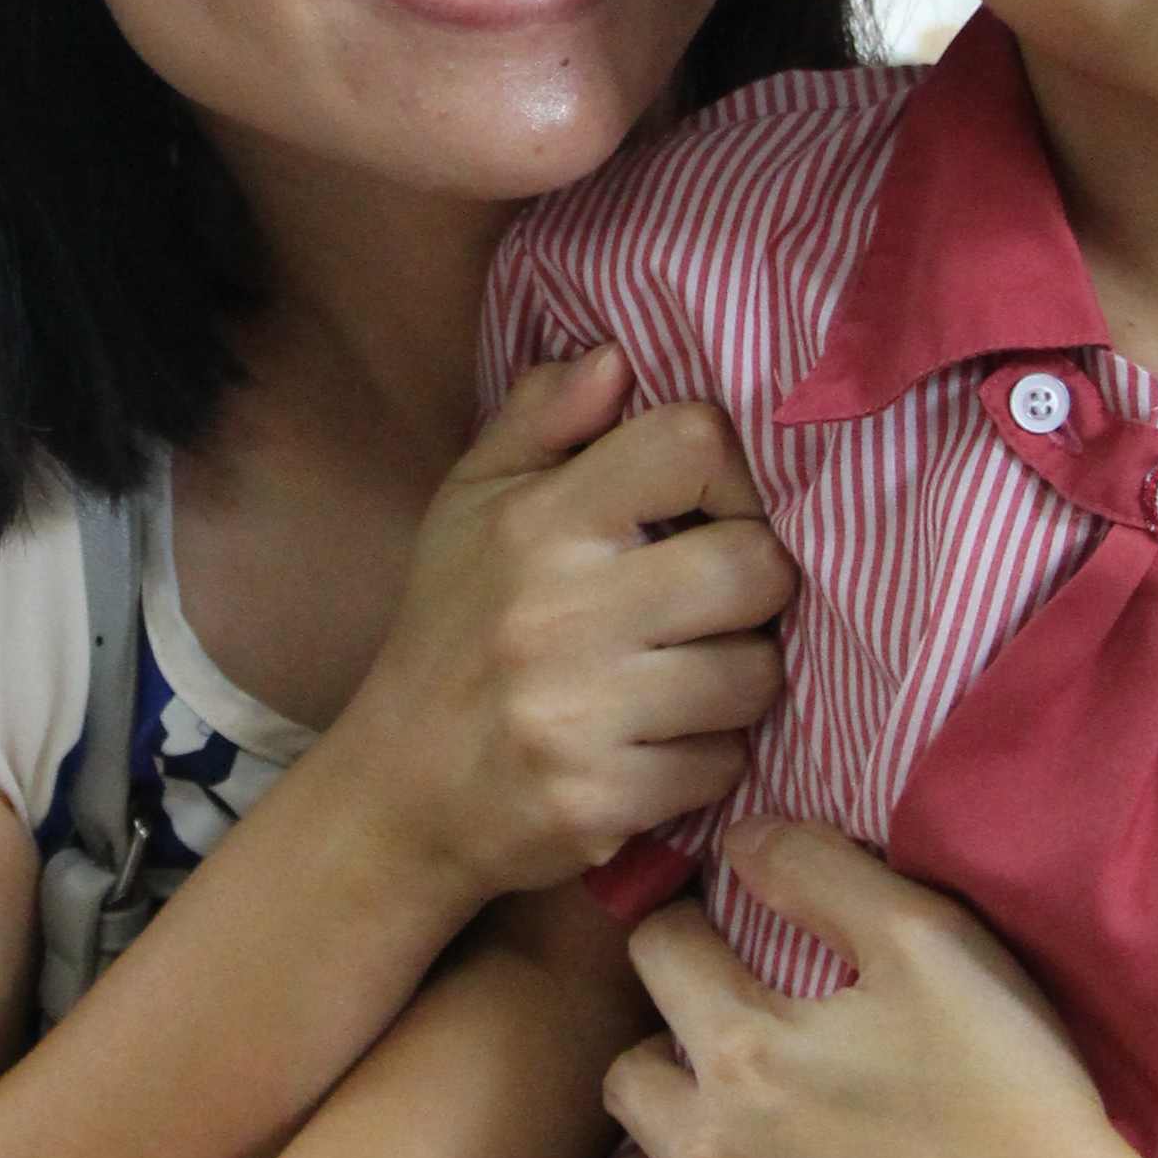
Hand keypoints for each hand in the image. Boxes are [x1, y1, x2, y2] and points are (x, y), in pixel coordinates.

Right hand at [327, 351, 794, 920]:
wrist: (400, 793)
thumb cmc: (452, 630)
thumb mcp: (469, 504)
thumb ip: (541, 417)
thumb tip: (617, 356)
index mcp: (536, 522)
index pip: (693, 442)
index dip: (729, 473)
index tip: (708, 511)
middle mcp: (560, 611)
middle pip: (756, 564)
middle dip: (756, 586)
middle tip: (718, 604)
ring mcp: (581, 712)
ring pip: (756, 674)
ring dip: (738, 679)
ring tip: (687, 678)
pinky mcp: (602, 801)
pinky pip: (724, 764)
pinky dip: (706, 759)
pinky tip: (657, 748)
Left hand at [594, 821, 1118, 1157]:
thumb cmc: (1014, 1103)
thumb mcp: (936, 948)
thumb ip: (825, 875)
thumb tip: (736, 838)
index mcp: (743, 1050)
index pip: (658, 955)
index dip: (686, 932)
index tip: (714, 941)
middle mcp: (705, 1154)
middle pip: (623, 1077)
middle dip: (663, 1050)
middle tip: (724, 1056)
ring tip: (711, 1156)